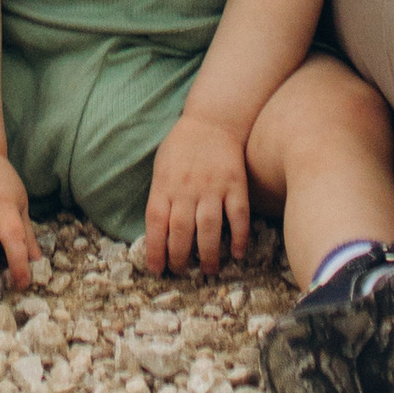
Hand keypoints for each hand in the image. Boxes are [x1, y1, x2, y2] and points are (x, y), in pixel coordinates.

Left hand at [140, 113, 251, 276]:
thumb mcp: (161, 167)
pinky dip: (239, 237)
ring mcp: (213, 187)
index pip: (155, 223)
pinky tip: (237, 253)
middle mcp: (187, 188)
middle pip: (180, 231)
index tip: (156, 270)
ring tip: (208, 271)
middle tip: (181, 272)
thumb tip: (156, 233)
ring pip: (208, 228)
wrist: (212, 120)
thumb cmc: (182, 146)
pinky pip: (238, 216)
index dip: (154, 250)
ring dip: (208, 254)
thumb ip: (160, 197)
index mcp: (165, 184)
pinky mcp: (235, 185)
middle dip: (179, 258)